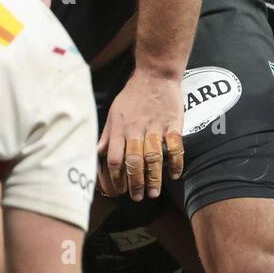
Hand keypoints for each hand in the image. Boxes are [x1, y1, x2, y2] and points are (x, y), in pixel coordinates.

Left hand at [97, 70, 184, 199]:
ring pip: (153, 157)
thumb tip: (98, 152)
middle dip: (135, 183)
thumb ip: (108, 135)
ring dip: (154, 178)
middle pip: (134, 162)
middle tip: (137, 198)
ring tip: (154, 193)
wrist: (155, 74)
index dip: (115, 178)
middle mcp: (136, 130)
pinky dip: (175, 162)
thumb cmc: (133, 94)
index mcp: (120, 129)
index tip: (118, 191)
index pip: (115, 158)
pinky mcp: (173, 124)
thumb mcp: (114, 112)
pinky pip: (175, 147)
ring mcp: (155, 128)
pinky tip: (174, 174)